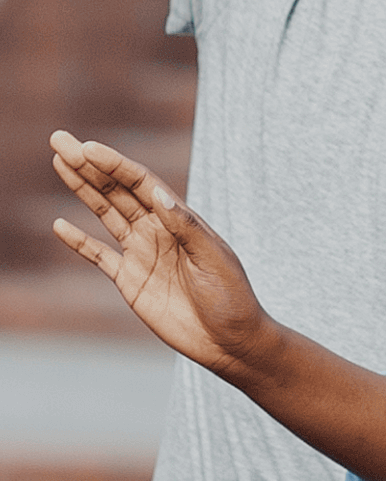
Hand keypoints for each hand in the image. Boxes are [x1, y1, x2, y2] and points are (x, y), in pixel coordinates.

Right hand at [50, 135, 270, 374]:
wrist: (229, 341)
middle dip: (88, 165)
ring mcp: (141, 253)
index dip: (114, 163)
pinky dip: (79, 242)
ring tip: (59, 163)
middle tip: (59, 140)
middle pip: (116, 190)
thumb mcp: (214, 258)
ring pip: (104, 213)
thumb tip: (158, 194)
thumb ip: (186, 227)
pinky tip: (60, 225)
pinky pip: (98, 256)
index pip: (140, 182)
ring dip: (81, 189)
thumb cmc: (231, 297)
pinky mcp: (130, 281)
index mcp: (178, 218)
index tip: (88, 147)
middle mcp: (156, 229)